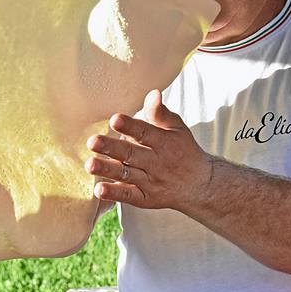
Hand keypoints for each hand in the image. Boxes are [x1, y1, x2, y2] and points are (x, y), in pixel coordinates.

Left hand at [85, 89, 212, 209]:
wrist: (200, 185)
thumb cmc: (184, 151)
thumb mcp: (177, 129)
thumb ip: (160, 113)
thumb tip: (153, 93)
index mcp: (164, 142)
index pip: (145, 132)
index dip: (130, 126)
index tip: (115, 119)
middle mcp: (156, 163)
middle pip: (132, 154)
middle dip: (111, 148)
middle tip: (92, 141)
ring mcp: (150, 182)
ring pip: (126, 175)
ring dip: (108, 170)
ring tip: (90, 165)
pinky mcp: (145, 198)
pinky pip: (128, 196)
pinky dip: (114, 194)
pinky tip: (99, 189)